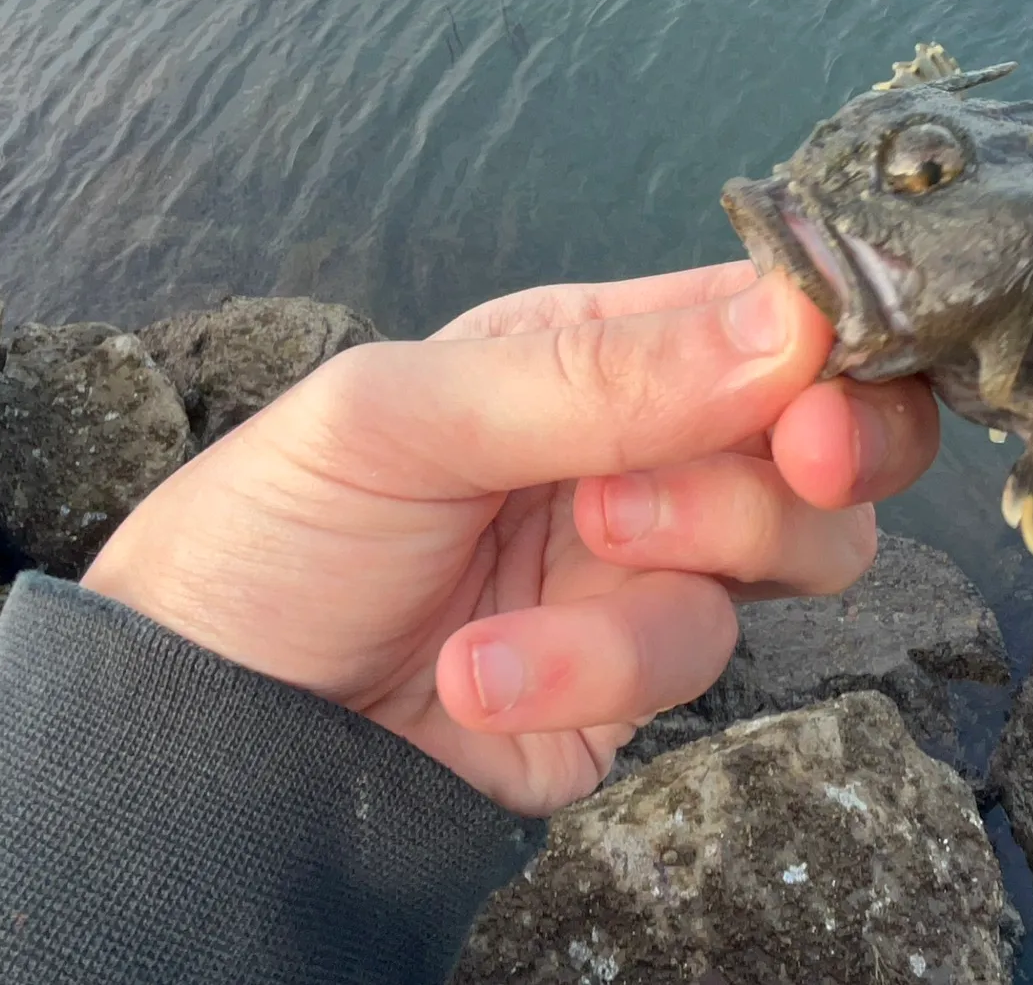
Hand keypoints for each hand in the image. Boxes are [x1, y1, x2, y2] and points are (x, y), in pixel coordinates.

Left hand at [82, 264, 937, 816]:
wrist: (204, 713)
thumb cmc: (279, 520)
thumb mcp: (403, 417)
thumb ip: (590, 377)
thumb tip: (792, 327)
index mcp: (585, 351)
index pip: (758, 319)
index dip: (826, 339)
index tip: (827, 373)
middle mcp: (634, 452)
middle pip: (824, 443)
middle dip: (825, 452)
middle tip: (798, 458)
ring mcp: (637, 572)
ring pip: (789, 555)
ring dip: (686, 554)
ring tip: (579, 543)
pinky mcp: (626, 686)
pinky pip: (686, 669)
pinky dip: (590, 669)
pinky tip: (478, 670)